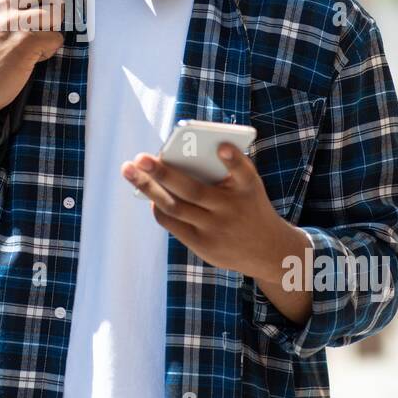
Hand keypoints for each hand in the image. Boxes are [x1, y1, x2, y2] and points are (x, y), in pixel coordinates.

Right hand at [0, 0, 67, 118]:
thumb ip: (2, 4)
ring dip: (54, 28)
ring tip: (40, 42)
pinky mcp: (25, 42)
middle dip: (57, 3)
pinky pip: (56, 37)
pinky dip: (51, 50)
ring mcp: (12, 23)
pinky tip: (34, 58)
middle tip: (51, 21)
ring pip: (55, 11)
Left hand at [121, 142, 308, 282]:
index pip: (244, 172)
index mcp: (249, 189)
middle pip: (193, 191)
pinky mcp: (203, 246)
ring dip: (149, 188)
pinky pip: (173, 223)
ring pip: (175, 208)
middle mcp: (232, 210)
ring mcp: (215, 230)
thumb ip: (226, 170)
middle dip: (164, 173)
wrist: (268, 251)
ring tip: (129, 170)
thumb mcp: (249, 187)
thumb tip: (181, 156)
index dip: (234, 160)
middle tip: (140, 157)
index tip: (222, 146)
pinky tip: (148, 192)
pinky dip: (158, 206)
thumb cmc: (250, 206)